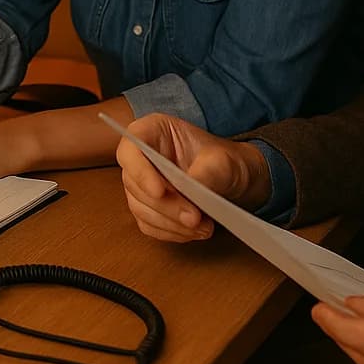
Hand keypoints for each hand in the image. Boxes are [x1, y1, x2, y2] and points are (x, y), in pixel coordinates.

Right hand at [115, 113, 270, 242]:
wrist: (233, 180)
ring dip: (171, 223)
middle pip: (135, 184)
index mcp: (152, 131)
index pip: (131, 149)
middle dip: (165, 206)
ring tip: (202, 226)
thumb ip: (207, 172)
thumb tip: (192, 189)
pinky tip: (193, 231)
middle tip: (194, 218)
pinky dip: (171, 232)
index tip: (160, 192)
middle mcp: (141, 157)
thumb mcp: (223, 161)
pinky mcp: (147, 207)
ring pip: (141, 208)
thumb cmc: (224, 162)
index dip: (140, 171)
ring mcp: (141, 184)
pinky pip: (149, 225)